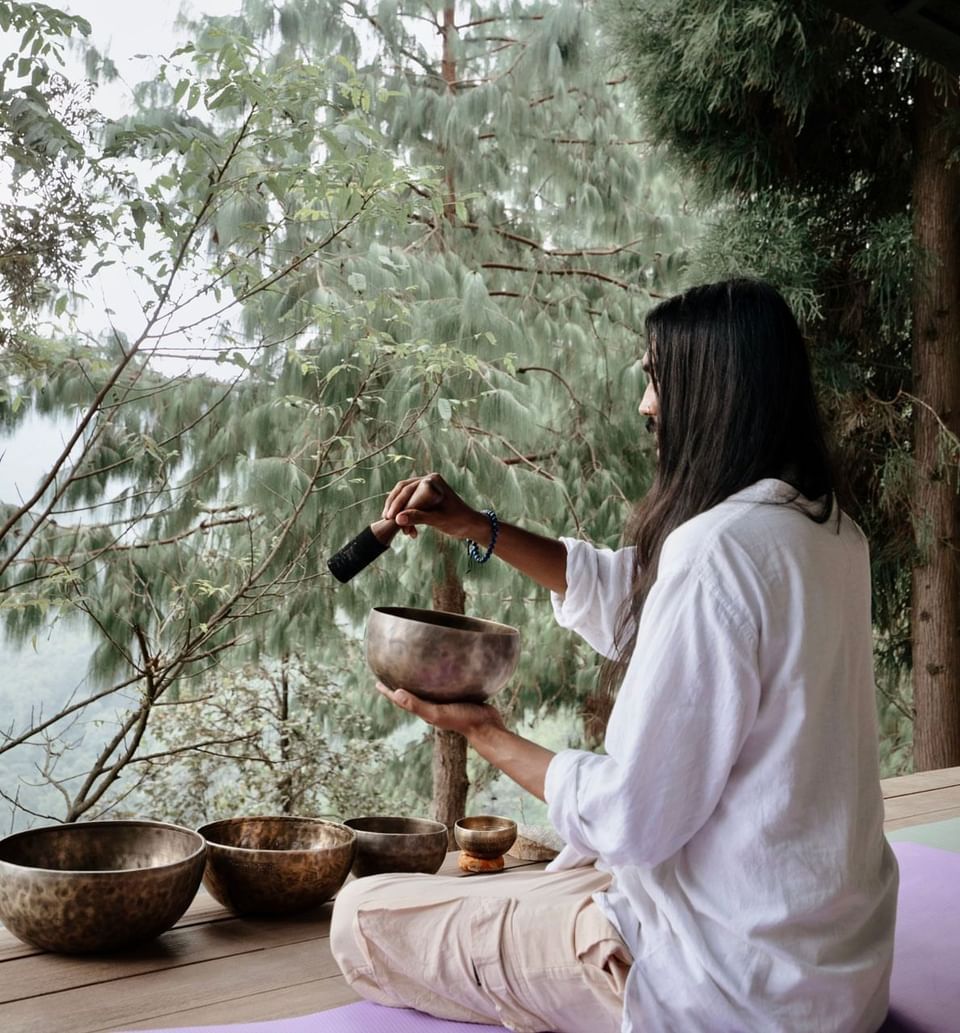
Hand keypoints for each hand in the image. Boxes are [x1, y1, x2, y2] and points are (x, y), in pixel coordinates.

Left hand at [376, 681, 506, 738]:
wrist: (488, 726)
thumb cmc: (462, 720)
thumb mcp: (437, 713)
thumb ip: (418, 705)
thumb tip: (395, 693)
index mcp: (425, 710)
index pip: (401, 699)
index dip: (388, 691)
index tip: (377, 681)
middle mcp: (434, 705)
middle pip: (413, 693)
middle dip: (402, 684)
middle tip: (392, 671)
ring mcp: (447, 701)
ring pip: (429, 689)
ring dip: (420, 680)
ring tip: (415, 668)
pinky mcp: (460, 696)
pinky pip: (446, 685)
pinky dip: (440, 678)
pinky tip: (444, 668)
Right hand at [381, 472, 485, 539]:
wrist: (470, 526)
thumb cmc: (458, 520)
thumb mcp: (438, 520)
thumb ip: (418, 517)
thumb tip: (398, 519)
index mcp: (432, 480)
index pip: (408, 489)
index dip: (397, 503)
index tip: (390, 517)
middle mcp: (427, 481)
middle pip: (403, 491)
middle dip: (395, 508)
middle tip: (388, 521)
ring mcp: (425, 489)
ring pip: (404, 499)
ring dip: (400, 514)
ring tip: (404, 531)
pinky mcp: (424, 499)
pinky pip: (409, 505)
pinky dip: (407, 517)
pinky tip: (410, 531)